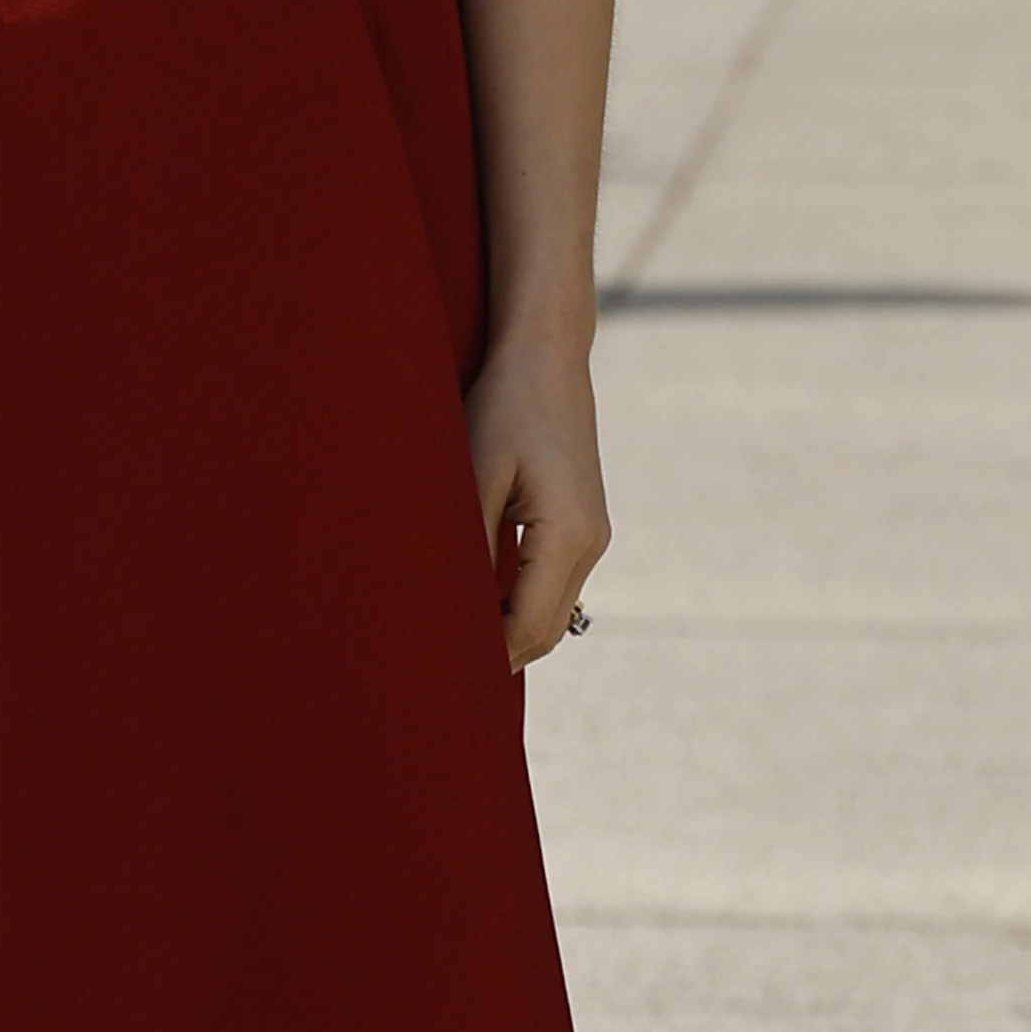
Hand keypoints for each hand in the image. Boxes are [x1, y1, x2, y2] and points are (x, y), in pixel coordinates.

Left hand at [469, 316, 607, 669]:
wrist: (546, 354)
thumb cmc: (504, 404)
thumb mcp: (473, 474)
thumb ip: (467, 545)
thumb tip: (447, 607)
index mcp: (569, 536)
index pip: (527, 626)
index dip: (486, 657)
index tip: (439, 674)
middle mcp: (592, 542)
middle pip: (546, 631)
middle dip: (498, 655)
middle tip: (439, 678)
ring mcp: (592, 534)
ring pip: (554, 613)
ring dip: (509, 633)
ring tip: (453, 649)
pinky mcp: (582, 523)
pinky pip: (554, 585)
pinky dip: (520, 606)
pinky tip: (478, 609)